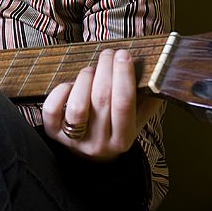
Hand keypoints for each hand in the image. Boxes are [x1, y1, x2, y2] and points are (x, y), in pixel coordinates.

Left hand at [42, 48, 163, 160]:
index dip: (123, 75)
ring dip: (85, 79)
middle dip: (105, 69)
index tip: (124, 54)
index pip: (124, 103)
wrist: (93, 157)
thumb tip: (159, 72)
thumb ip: (149, 99)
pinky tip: (70, 84)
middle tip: (109, 53)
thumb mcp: (137, 119)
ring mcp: (75, 140)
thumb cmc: (116, 128)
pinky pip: (52, 110)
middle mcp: (99, 143)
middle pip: (101, 100)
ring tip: (91, 70)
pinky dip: (60, 91)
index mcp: (123, 139)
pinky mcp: (54, 134)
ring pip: (77, 106)